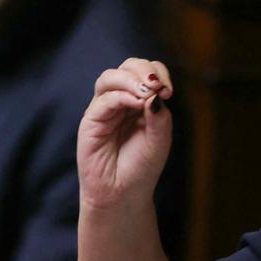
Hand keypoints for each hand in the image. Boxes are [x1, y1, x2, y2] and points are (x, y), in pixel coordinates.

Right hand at [78, 58, 174, 212]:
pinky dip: (122, 96)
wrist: (123, 194)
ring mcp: (103, 109)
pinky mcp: (90, 120)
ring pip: (110, 77)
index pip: (147, 71)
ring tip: (147, 92)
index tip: (169, 91)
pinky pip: (104, 99)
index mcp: (139, 101)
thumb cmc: (141, 168)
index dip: (159, 73)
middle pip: (127, 66)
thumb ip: (160, 114)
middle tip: (158, 87)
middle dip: (144, 70)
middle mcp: (119, 101)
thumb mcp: (160, 139)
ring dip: (131, 79)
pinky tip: (137, 104)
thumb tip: (155, 92)